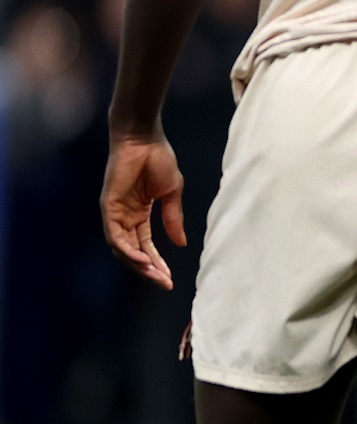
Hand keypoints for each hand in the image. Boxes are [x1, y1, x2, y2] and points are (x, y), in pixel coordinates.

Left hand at [101, 134, 185, 289]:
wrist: (144, 139)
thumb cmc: (159, 159)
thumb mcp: (172, 193)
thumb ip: (173, 218)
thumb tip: (181, 243)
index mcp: (140, 214)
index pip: (147, 245)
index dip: (158, 262)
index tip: (171, 278)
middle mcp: (125, 217)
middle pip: (134, 252)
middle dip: (149, 269)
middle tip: (164, 283)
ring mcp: (115, 214)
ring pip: (123, 249)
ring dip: (138, 264)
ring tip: (155, 274)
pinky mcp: (109, 208)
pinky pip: (115, 235)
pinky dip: (127, 250)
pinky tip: (142, 259)